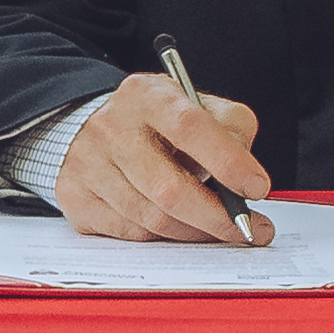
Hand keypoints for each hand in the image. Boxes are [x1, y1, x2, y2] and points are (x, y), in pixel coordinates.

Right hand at [53, 72, 273, 243]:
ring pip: (152, 219)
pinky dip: (163, 236)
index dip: (227, 161)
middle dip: (218, 217)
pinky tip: (179, 225)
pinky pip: (132, 234)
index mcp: (145, 96)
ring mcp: (88, 166)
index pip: (189, 126)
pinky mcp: (76, 199)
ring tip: (219, 227)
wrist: (88, 128)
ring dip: (195, 232)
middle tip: (249, 229)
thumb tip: (247, 175)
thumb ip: (230, 127)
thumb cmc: (154, 122)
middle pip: (169, 189)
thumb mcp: (194, 105)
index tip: (257, 187)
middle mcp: (110, 128)